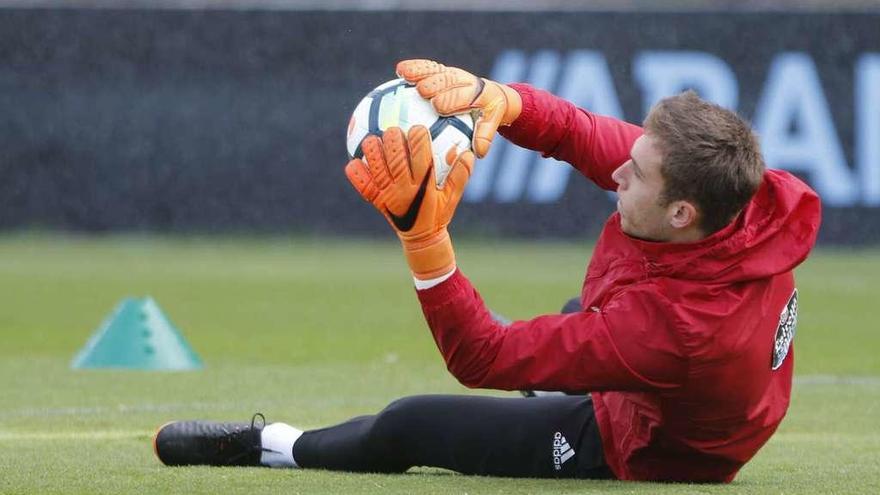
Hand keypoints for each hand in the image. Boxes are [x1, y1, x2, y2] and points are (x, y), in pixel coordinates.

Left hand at [345, 126, 473, 278]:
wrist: (421, 238)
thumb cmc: (438, 213)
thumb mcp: (453, 196)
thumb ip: (461, 175)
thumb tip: (469, 153)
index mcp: (424, 186)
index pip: (421, 158)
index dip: (418, 140)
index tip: (418, 128)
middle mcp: (404, 189)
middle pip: (396, 160)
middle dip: (394, 141)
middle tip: (393, 129)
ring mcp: (388, 195)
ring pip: (378, 169)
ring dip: (373, 152)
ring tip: (373, 139)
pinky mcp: (376, 200)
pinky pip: (363, 185)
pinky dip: (357, 174)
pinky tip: (355, 161)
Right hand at [396, 59, 521, 158]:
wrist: (489, 94)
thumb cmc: (485, 113)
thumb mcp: (490, 122)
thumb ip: (484, 136)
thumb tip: (478, 152)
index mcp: (478, 93)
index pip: (463, 96)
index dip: (451, 99)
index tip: (437, 106)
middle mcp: (465, 80)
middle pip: (448, 81)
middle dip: (435, 85)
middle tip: (422, 91)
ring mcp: (453, 73)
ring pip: (436, 71)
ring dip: (421, 72)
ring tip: (405, 75)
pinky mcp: (443, 70)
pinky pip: (428, 67)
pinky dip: (414, 67)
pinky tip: (399, 71)